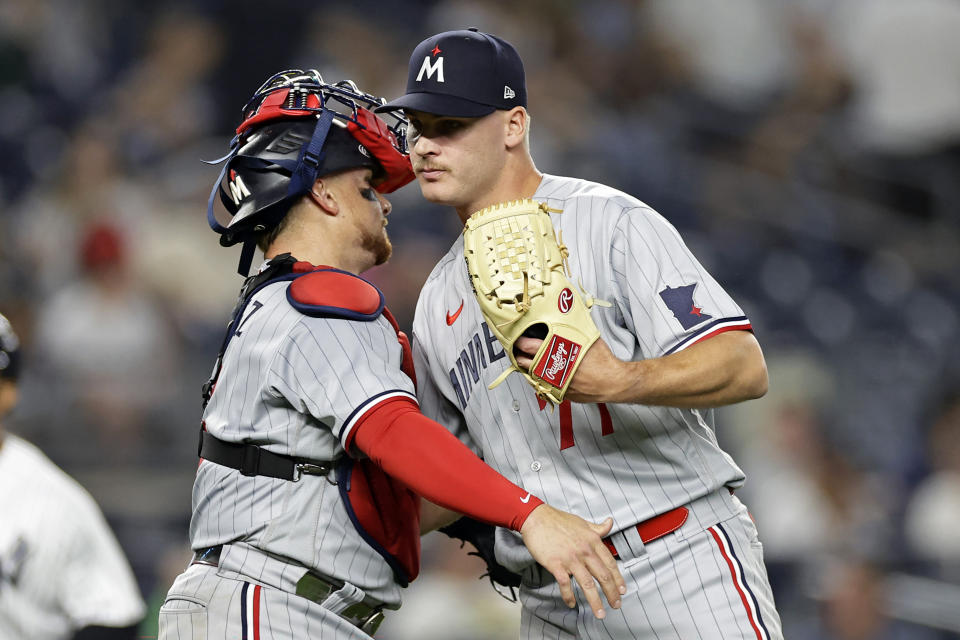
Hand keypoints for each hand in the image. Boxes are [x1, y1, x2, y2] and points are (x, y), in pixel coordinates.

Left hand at [514, 336, 625, 403]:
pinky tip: (542, 372)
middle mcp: (551, 371)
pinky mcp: (559, 393)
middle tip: (518, 349)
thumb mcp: (585, 338)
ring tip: (528, 360)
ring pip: (531, 376)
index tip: (518, 339)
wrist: (612, 382)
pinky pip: (542, 385)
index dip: (520, 342)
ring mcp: (554, 384)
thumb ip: (571, 331)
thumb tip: (566, 320)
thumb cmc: (602, 362)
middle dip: (520, 355)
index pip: (528, 347)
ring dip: (528, 367)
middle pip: (524, 363)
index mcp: (555, 355)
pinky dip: (540, 378)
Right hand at [519, 504, 625, 618]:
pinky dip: (569, 596)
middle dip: (612, 594)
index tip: (622, 590)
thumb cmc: (558, 520)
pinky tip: (572, 603)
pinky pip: (565, 584)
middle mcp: (584, 551)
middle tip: (616, 605)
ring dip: (595, 601)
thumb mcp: (582, 522)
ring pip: (588, 584)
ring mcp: (570, 558)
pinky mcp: (556, 564)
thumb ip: (598, 528)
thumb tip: (610, 523)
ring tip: (600, 613)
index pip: (610, 563)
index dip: (618, 579)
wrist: (536, 518)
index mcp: (592, 541)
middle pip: (603, 576)